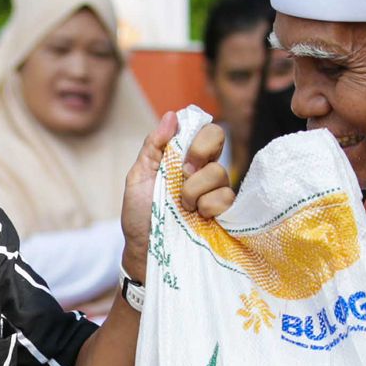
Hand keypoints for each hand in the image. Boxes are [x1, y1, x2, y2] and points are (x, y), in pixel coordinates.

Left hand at [119, 113, 237, 281]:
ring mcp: (216, 191)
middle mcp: (203, 170)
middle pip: (217, 137)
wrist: (144, 251)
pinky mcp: (225, 214)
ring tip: (182, 207)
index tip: (180, 153)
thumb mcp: (138, 178)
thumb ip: (154, 146)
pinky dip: (208, 207)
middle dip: (198, 153)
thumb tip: (172, 115)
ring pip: (220, 171)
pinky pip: (226, 198)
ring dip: (194, 190)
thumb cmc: (139, 216)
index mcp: (183, 158)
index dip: (195, 134)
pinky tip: (197, 217)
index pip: (203, 129)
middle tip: (183, 175)